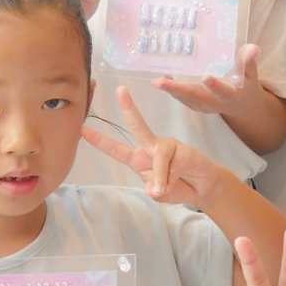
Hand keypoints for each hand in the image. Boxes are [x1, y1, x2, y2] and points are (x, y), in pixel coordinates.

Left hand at [82, 85, 221, 203]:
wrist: (202, 188)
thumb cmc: (176, 187)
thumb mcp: (160, 194)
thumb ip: (154, 191)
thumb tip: (152, 188)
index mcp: (138, 158)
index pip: (116, 149)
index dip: (100, 141)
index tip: (83, 130)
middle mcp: (150, 147)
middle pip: (138, 126)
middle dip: (129, 108)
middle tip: (120, 90)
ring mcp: (167, 146)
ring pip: (158, 158)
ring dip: (161, 177)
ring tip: (163, 190)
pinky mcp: (184, 150)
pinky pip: (174, 165)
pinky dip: (173, 179)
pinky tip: (178, 181)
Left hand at [153, 43, 262, 113]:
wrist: (241, 106)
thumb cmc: (246, 85)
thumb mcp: (250, 74)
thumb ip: (248, 61)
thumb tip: (253, 47)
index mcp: (230, 95)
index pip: (223, 91)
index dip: (215, 85)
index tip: (206, 77)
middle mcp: (214, 103)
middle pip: (194, 96)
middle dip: (176, 90)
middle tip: (159, 82)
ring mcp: (203, 106)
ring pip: (185, 98)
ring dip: (170, 90)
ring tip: (156, 81)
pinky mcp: (195, 106)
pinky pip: (182, 98)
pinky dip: (171, 90)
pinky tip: (162, 80)